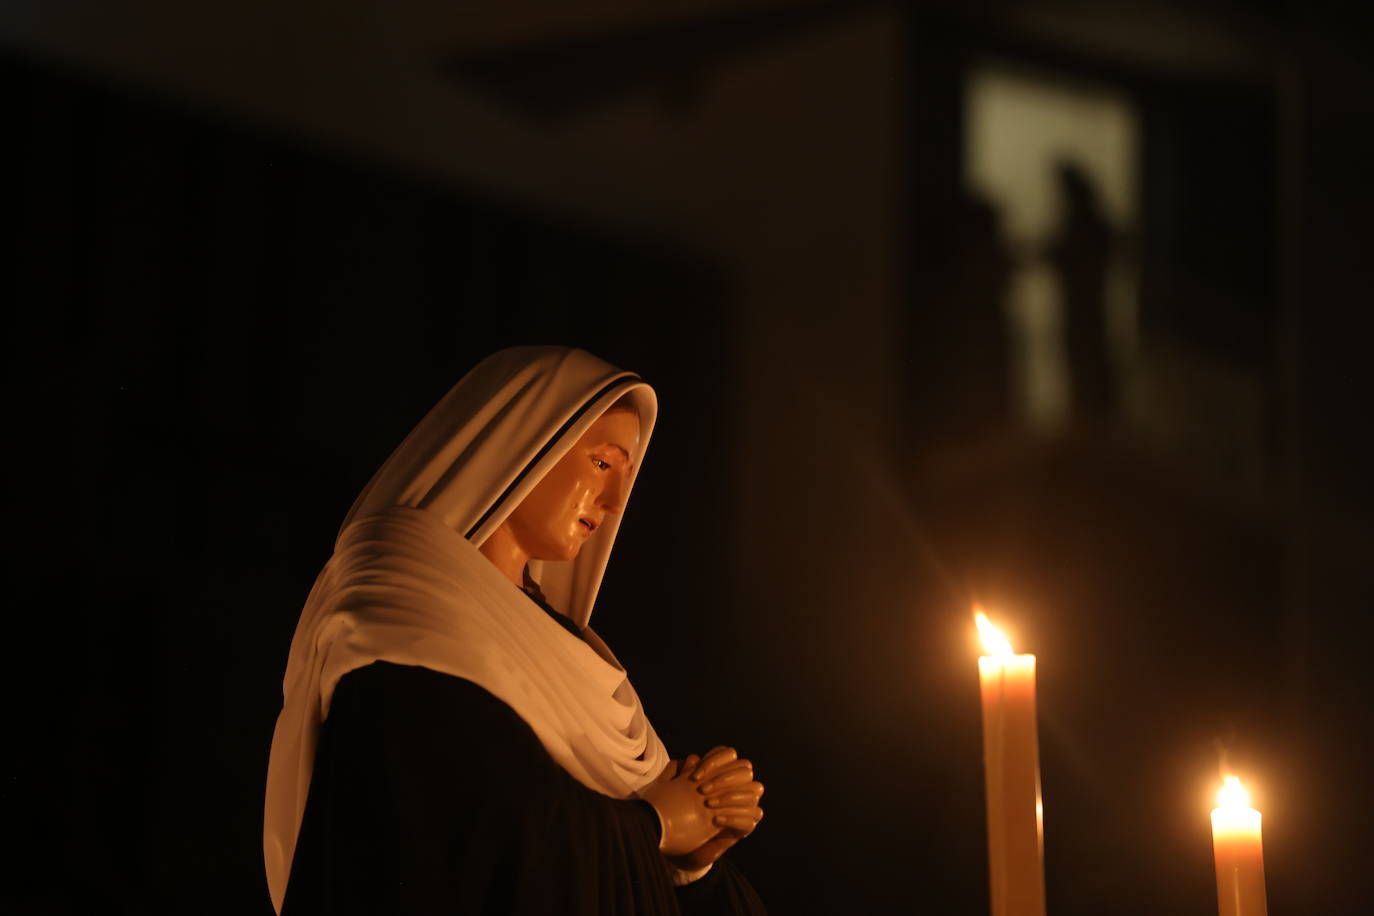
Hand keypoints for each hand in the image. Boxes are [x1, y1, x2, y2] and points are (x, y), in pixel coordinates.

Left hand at [666, 747, 764, 871]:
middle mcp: (734, 787)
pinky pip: (753, 817)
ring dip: (731, 796)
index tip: (695, 775)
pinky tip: (716, 820)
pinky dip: (735, 817)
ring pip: (755, 790)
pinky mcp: (743, 827)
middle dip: (724, 777)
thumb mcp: (672, 792)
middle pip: (745, 769)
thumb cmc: (676, 815)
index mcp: (719, 773)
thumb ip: (679, 773)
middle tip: (702, 790)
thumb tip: (692, 758)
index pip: (729, 754)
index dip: (715, 760)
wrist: (677, 846)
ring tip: (708, 805)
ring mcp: (742, 807)